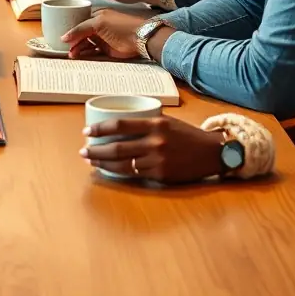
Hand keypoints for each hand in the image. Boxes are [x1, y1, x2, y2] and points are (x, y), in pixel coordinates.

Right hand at [61, 9, 149, 59]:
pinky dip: (85, 54)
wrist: (139, 38)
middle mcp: (99, 26)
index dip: (71, 30)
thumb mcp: (97, 23)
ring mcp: (103, 38)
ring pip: (86, 44)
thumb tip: (65, 36)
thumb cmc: (120, 26)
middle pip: (82, 34)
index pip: (80, 23)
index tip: (62, 38)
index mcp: (97, 16)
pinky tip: (79, 56)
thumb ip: (80, 29)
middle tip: (66, 48)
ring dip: (78, 48)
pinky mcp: (107, 49)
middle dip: (73, 41)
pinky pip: (93, 52)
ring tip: (71, 54)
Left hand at [80, 115, 223, 182]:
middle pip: (117, 147)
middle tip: (83, 150)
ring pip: (123, 163)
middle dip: (96, 150)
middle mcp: (155, 141)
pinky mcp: (161, 174)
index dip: (100, 129)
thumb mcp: (167, 121)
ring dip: (103, 163)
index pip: (120, 125)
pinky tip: (110, 170)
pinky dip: (119, 172)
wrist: (211, 153)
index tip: (87, 131)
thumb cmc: (187, 134)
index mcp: (155, 123)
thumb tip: (119, 124)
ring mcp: (158, 160)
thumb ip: (146, 122)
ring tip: (91, 161)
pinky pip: (135, 174)